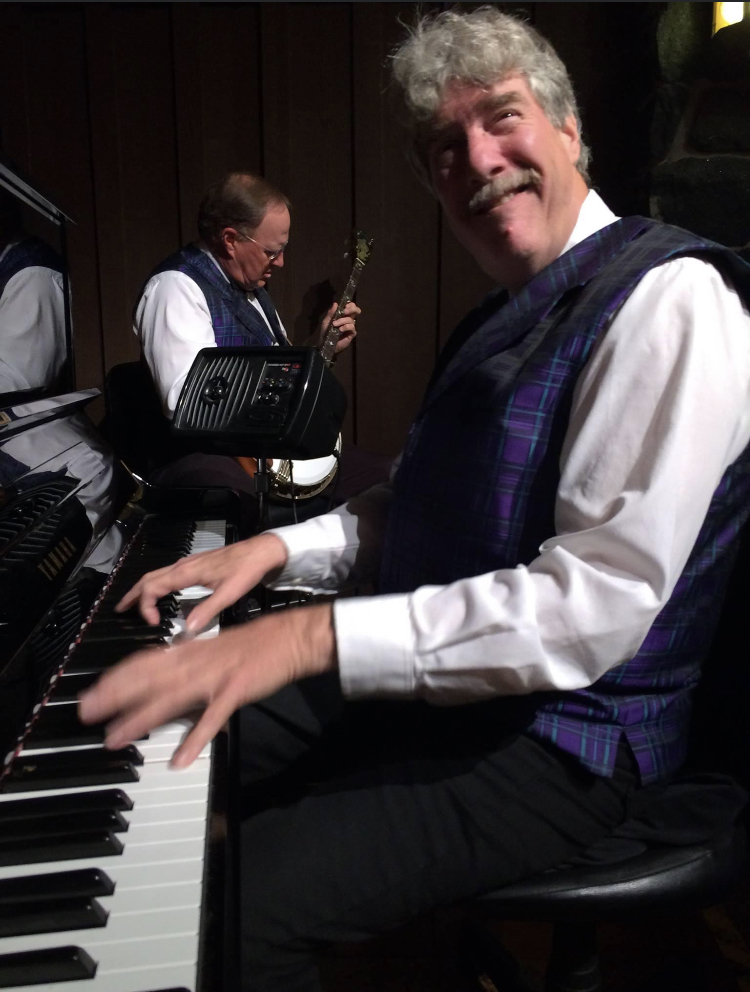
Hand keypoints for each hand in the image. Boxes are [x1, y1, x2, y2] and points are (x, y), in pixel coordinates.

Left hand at [79, 603, 336, 767]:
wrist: (290, 638)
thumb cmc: (255, 644)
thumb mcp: (215, 648)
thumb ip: (189, 661)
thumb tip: (165, 674)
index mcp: (191, 651)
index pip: (144, 662)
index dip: (116, 677)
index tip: (94, 691)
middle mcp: (195, 662)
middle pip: (147, 680)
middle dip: (114, 697)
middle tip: (86, 714)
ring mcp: (214, 677)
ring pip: (169, 699)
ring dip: (139, 719)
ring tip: (115, 739)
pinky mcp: (234, 692)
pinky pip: (211, 719)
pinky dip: (195, 739)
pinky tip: (180, 760)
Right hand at [115, 531, 287, 631]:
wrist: (262, 551)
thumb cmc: (247, 570)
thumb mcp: (228, 593)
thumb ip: (208, 611)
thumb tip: (186, 630)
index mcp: (186, 572)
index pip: (152, 587)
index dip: (145, 606)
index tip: (152, 622)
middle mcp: (183, 565)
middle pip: (148, 578)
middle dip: (133, 595)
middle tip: (120, 610)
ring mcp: (189, 563)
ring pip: (157, 574)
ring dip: (143, 589)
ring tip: (134, 604)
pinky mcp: (196, 564)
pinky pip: (168, 574)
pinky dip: (157, 584)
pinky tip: (161, 594)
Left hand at [314, 300, 359, 353]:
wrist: (325, 343)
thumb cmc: (325, 332)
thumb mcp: (326, 321)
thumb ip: (331, 313)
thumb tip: (336, 303)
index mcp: (343, 315)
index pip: (351, 306)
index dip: (350, 305)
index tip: (344, 306)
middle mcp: (348, 320)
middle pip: (356, 311)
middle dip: (352, 309)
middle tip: (344, 312)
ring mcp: (351, 327)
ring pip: (351, 320)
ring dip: (342, 321)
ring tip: (335, 325)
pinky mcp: (352, 334)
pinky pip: (352, 327)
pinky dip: (346, 327)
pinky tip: (340, 330)